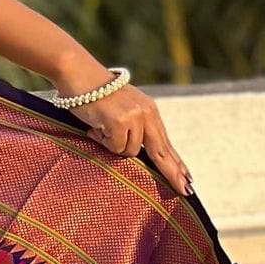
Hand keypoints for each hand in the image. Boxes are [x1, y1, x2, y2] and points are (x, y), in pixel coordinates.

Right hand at [69, 83, 193, 198]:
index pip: (165, 142)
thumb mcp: (120, 109)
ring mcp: (135, 117)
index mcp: (149, 110)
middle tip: (186, 190)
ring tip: (100, 128)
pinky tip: (95, 126)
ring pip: (129, 152)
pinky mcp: (121, 121)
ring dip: (112, 145)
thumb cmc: (92, 93)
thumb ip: (133, 126)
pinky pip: (115, 147)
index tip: (187, 178)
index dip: (176, 162)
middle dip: (173, 173)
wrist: (77, 73)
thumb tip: (138, 152)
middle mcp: (147, 113)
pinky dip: (102, 141)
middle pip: (161, 152)